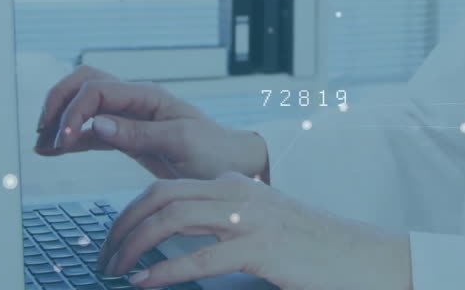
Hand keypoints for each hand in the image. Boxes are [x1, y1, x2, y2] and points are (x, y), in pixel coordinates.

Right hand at [34, 64, 270, 181]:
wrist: (231, 165)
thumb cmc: (214, 150)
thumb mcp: (180, 142)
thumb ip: (138, 133)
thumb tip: (98, 124)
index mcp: (147, 97)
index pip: (97, 90)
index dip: (75, 110)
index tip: (66, 138)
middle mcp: (134, 102)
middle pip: (84, 84)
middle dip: (59, 103)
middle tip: (45, 133)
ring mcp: (128, 118)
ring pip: (82, 105)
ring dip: (60, 120)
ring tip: (42, 144)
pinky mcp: (126, 138)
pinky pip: (90, 131)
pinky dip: (70, 138)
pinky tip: (53, 150)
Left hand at [96, 172, 412, 289]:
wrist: (363, 257)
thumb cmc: (312, 249)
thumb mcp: (262, 225)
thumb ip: (225, 223)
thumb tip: (180, 239)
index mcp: (236, 185)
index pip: (167, 188)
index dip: (130, 213)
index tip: (112, 241)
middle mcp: (239, 193)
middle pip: (160, 197)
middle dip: (120, 226)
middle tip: (102, 257)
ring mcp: (251, 218)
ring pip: (172, 218)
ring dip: (133, 245)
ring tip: (114, 269)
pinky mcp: (262, 248)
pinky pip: (200, 258)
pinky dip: (165, 272)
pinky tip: (144, 283)